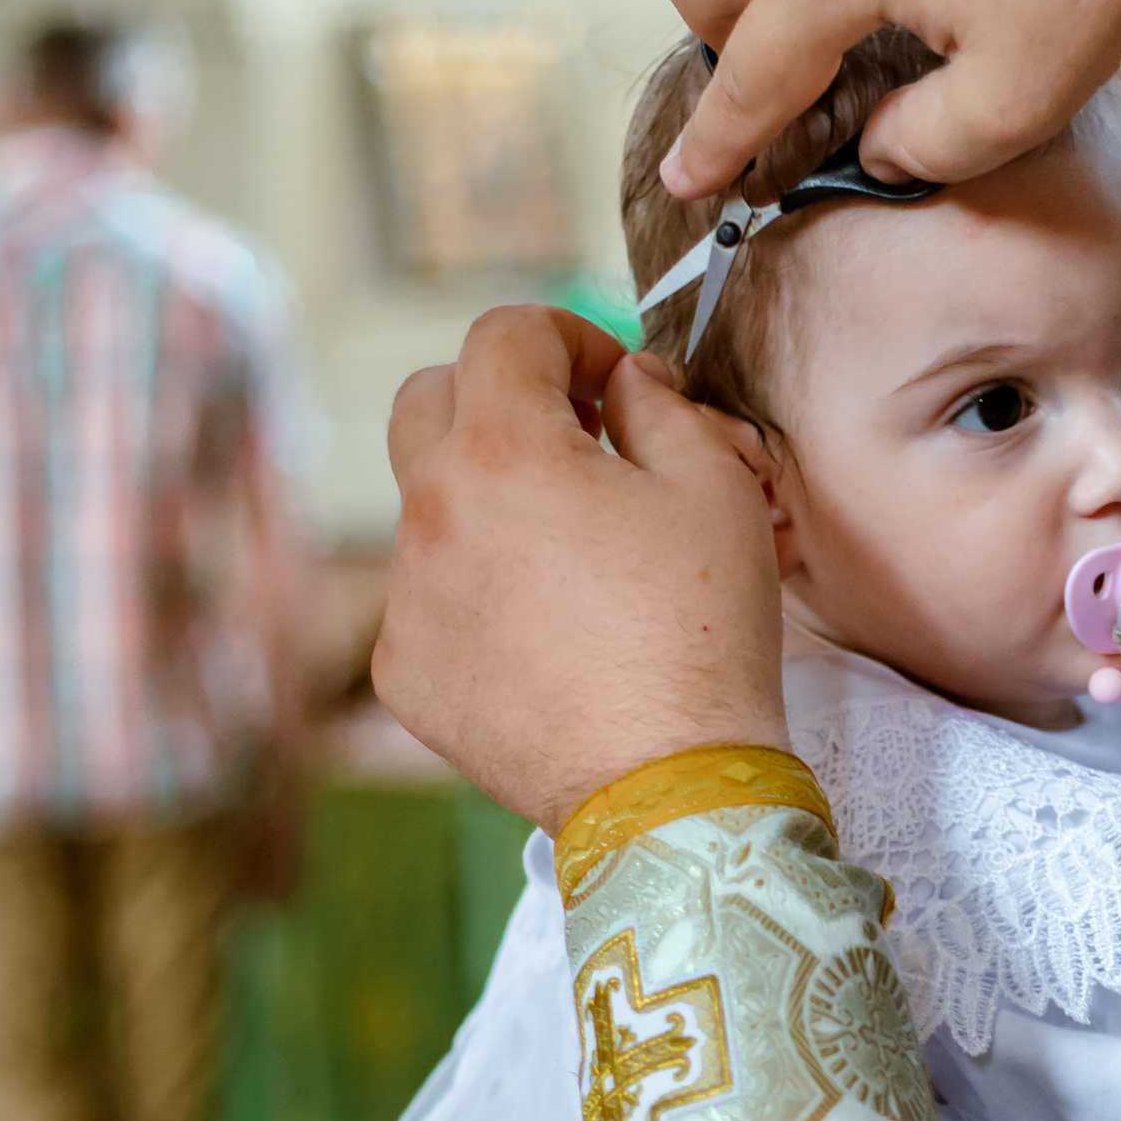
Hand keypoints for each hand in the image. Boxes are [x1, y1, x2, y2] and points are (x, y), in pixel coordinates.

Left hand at [373, 306, 788, 830]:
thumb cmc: (702, 634)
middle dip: (497, 396)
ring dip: (491, 502)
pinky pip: (427, 598)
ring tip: (574, 558)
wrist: (668, 785)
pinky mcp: (405, 672)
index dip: (569, 336)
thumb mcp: (715, 489)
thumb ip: (661, 407)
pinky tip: (549, 635)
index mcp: (501, 450)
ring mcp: (406, 598)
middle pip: (427, 400)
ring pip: (429, 506)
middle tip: (571, 439)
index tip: (613, 382)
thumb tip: (627, 383)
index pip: (504, 335)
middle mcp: (429, 513)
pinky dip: (478, 593)